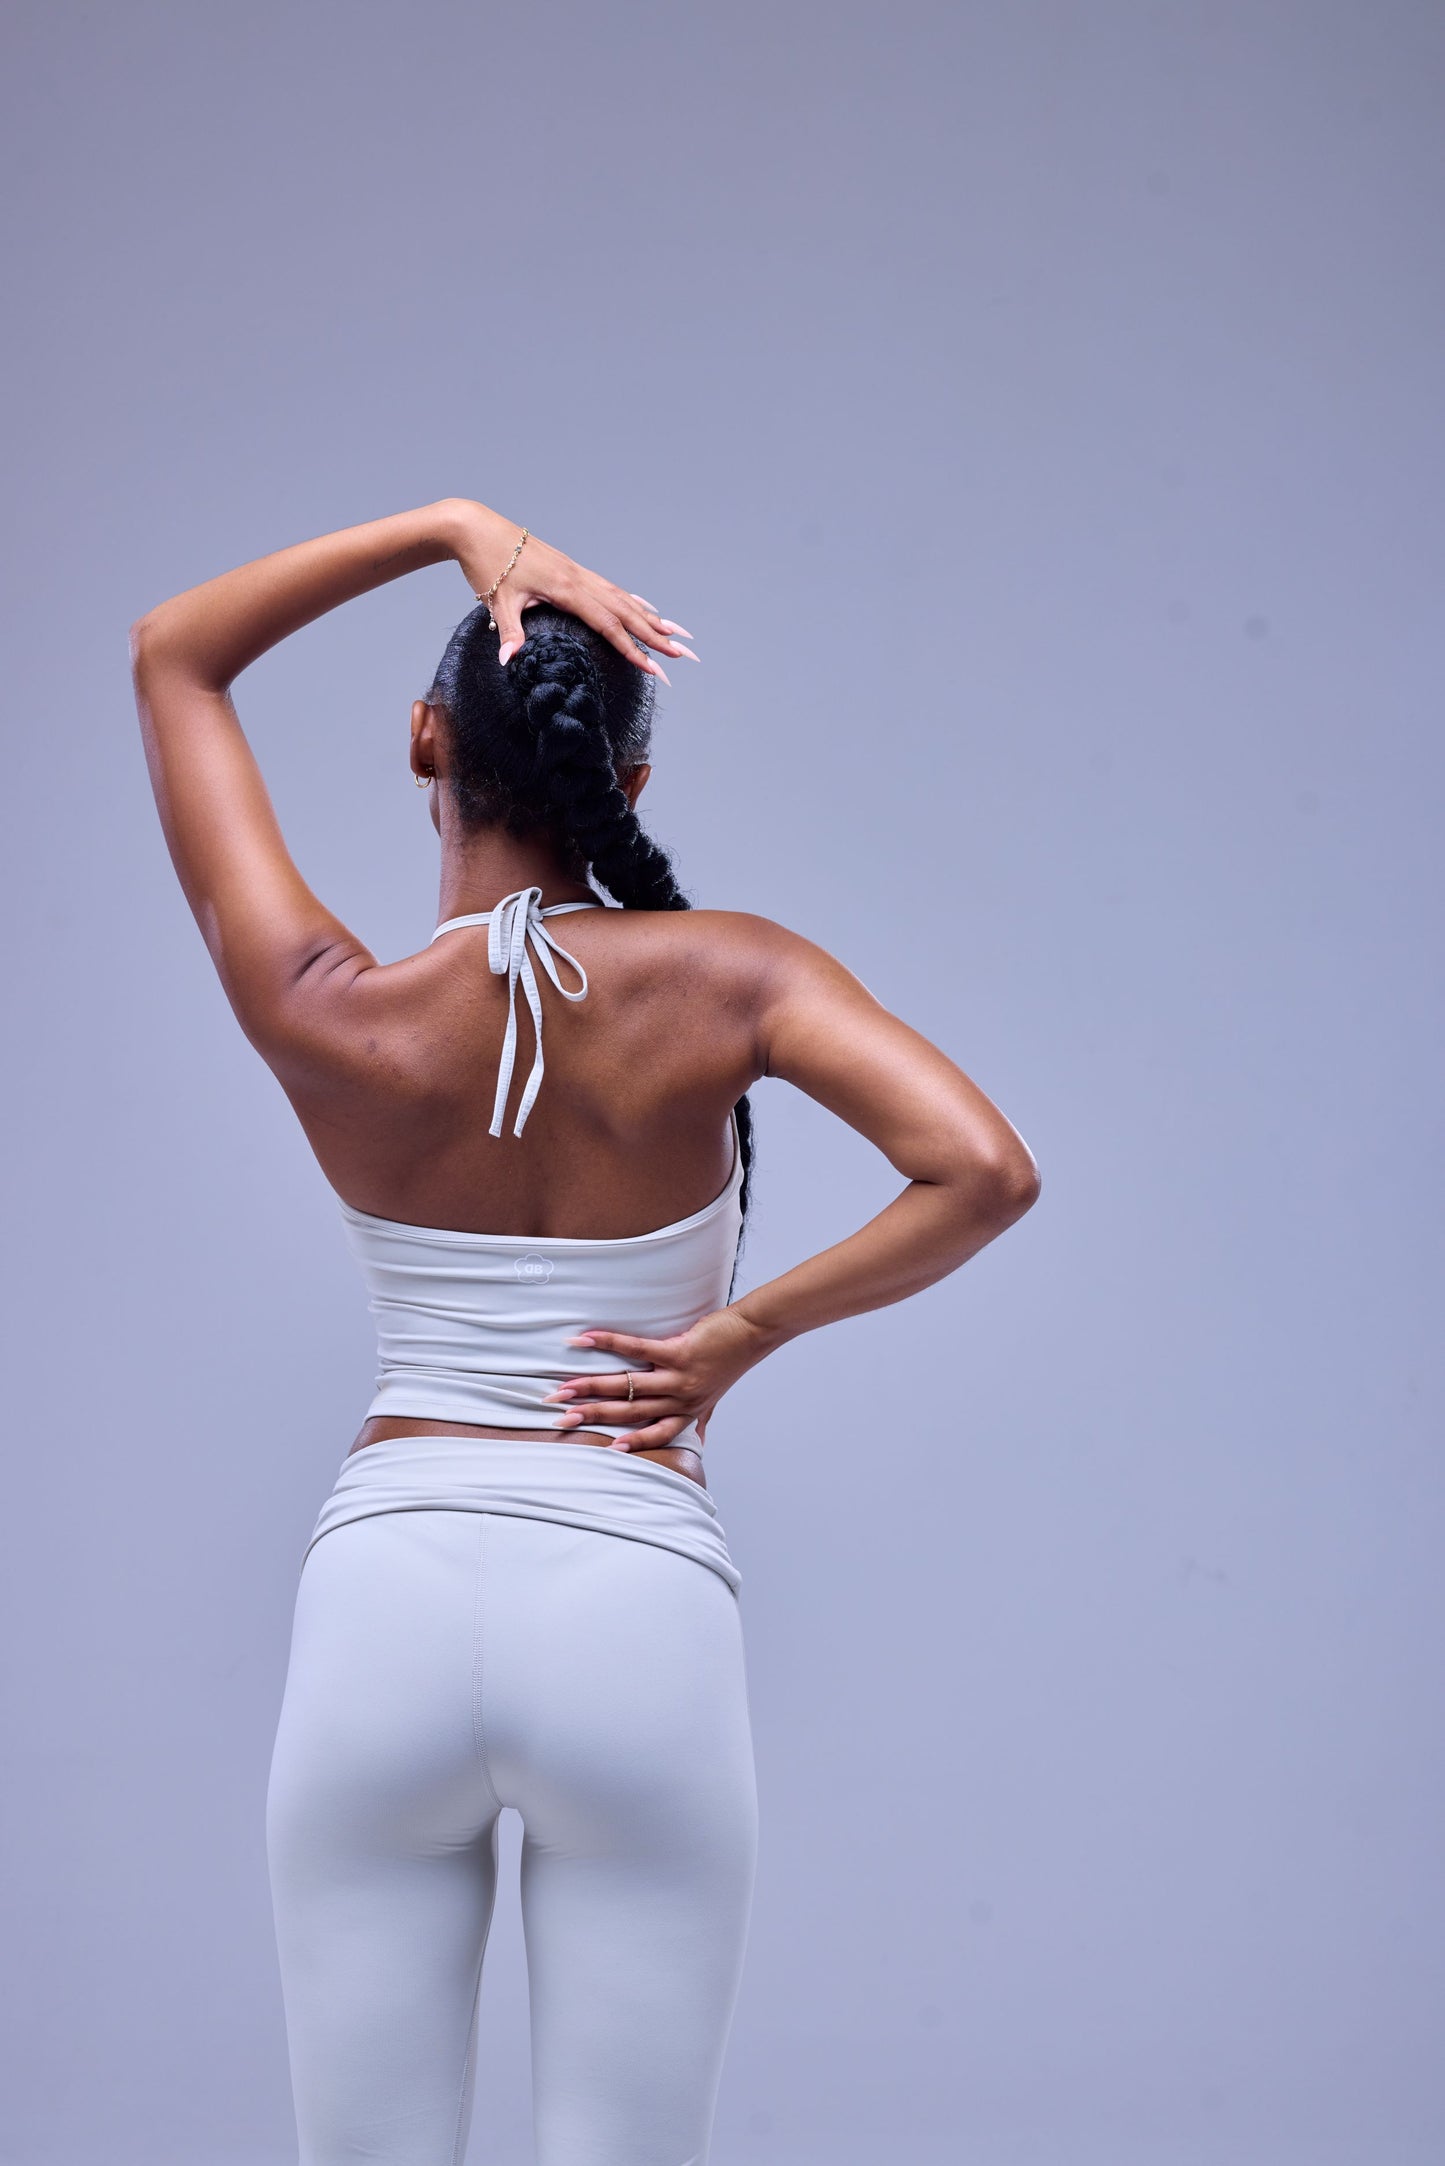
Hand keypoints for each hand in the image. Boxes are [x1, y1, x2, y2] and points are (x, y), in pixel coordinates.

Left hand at [446, 499, 698, 679]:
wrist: (477, 527)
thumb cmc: (486, 564)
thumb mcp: (498, 601)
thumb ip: (509, 633)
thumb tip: (509, 661)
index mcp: (566, 588)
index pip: (609, 625)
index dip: (633, 648)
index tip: (656, 667)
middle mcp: (579, 578)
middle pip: (627, 611)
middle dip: (657, 635)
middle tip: (685, 654)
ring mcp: (578, 572)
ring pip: (624, 598)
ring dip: (651, 617)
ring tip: (677, 633)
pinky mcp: (573, 570)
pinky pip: (611, 588)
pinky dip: (632, 601)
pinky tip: (645, 607)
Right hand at [542, 1307, 776, 1450]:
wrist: (753, 1333)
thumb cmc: (730, 1361)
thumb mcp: (715, 1397)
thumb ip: (702, 1418)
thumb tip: (699, 1442)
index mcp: (686, 1411)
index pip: (654, 1434)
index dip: (629, 1443)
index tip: (603, 1450)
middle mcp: (681, 1399)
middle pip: (630, 1412)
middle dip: (593, 1415)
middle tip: (561, 1418)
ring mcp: (678, 1377)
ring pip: (627, 1386)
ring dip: (591, 1387)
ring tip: (563, 1389)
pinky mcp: (677, 1351)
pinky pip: (635, 1349)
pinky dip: (607, 1344)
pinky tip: (583, 1341)